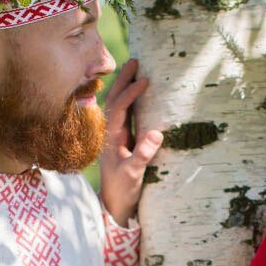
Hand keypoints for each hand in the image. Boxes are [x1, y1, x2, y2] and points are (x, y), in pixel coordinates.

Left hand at [98, 59, 163, 225]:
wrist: (113, 204)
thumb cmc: (123, 190)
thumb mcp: (134, 174)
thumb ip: (142, 155)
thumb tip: (156, 133)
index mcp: (110, 139)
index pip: (119, 109)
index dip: (130, 94)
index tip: (144, 81)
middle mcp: (109, 133)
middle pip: (113, 100)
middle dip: (123, 80)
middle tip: (135, 61)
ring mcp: (114, 135)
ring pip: (117, 104)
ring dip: (125, 86)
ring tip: (136, 69)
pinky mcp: (121, 139)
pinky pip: (123, 112)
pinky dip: (128, 98)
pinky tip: (137, 90)